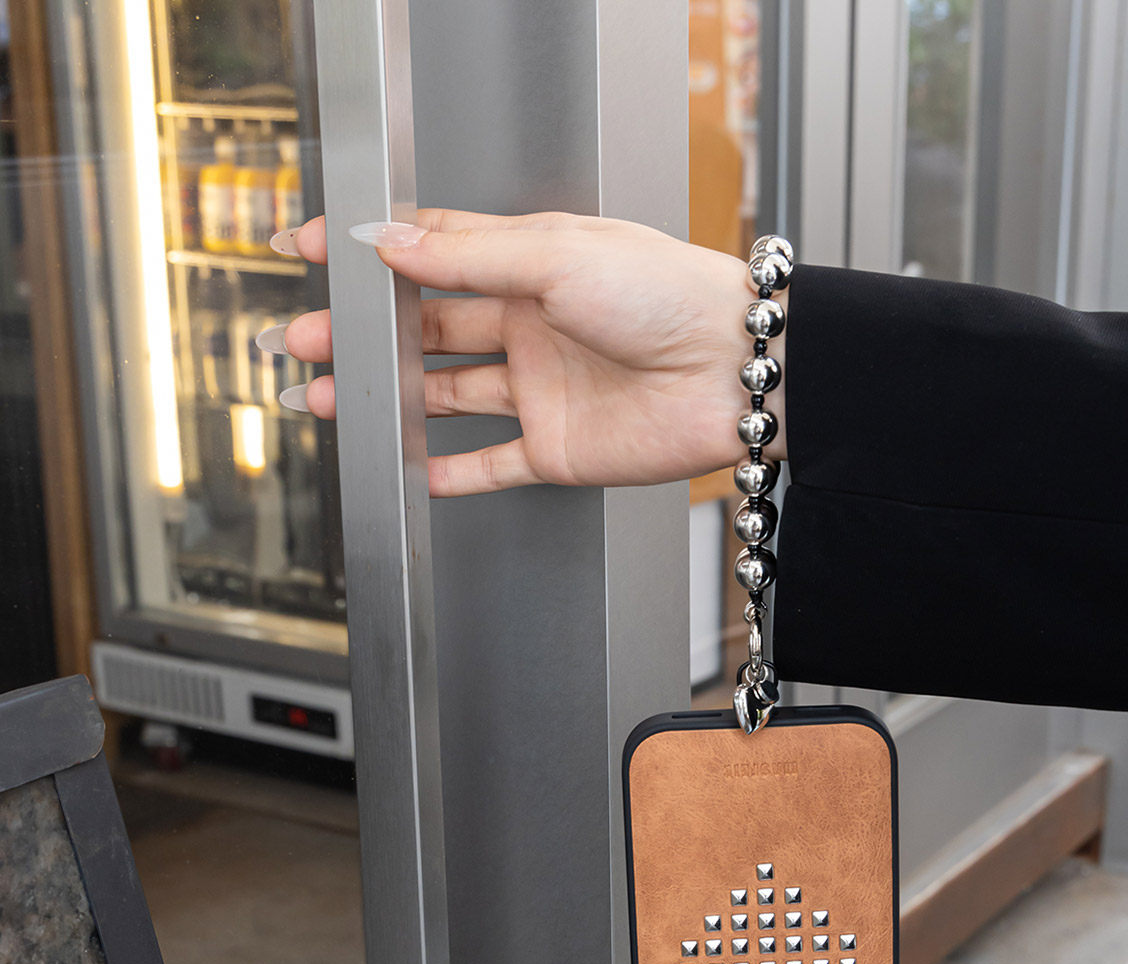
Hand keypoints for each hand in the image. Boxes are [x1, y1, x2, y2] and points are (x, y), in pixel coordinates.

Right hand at [277, 209, 785, 495]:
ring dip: (388, 399)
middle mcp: (533, 326)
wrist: (735, 373)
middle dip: (361, 336)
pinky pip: (491, 464)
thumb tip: (387, 241)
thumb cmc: (670, 295)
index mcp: (532, 263)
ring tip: (330, 398)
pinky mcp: (557, 448)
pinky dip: (448, 470)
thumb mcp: (557, 254)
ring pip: (446, 395)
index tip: (313, 252)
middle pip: (426, 330)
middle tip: (303, 338)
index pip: (434, 253)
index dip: (373, 254)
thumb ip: (468, 255)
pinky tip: (407, 466)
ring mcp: (542, 390)